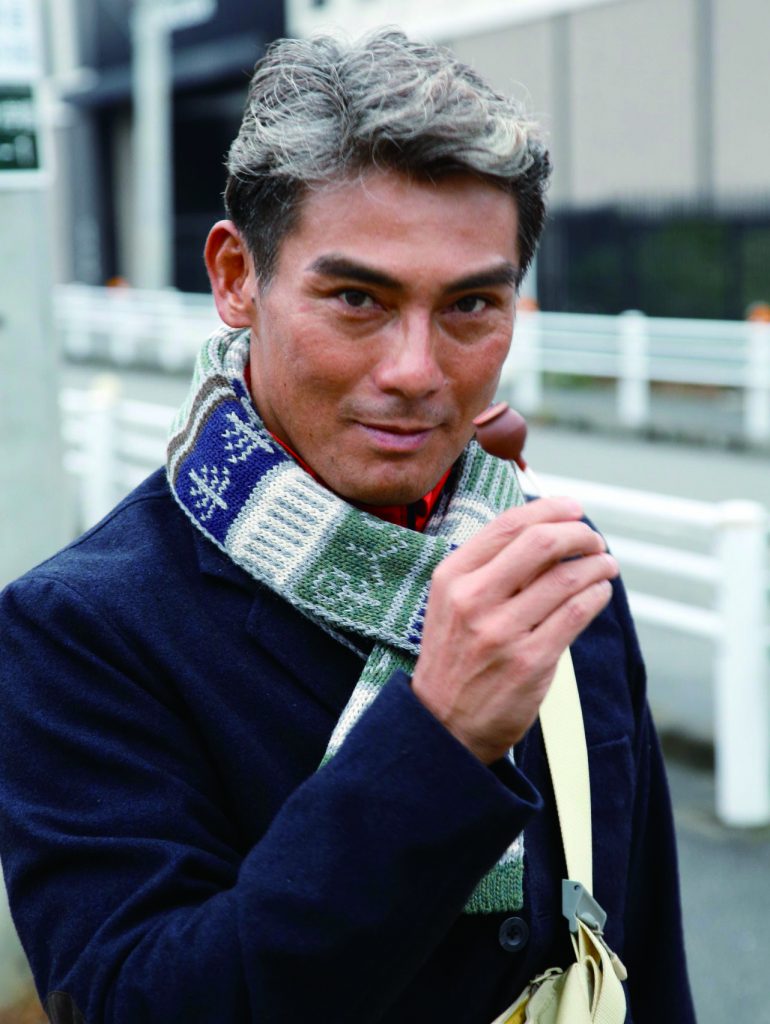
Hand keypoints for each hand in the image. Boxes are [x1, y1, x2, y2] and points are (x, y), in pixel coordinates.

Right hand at [411, 498, 618, 763]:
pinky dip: (597, 594)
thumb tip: (545, 530)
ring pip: (566, 577)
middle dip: (579, 533)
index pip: (508, 525)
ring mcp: (501, 631)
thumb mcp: (451, 603)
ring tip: (606, 565)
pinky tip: (601, 591)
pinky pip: (576, 612)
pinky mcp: (529, 661)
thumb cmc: (455, 657)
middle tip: (593, 540)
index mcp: (452, 576)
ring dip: (597, 564)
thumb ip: (488, 568)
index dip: (550, 509)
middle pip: (541, 543)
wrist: (443, 723)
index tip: (573, 509)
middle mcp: (473, 599)